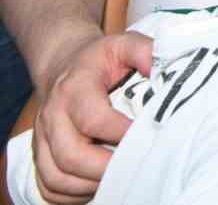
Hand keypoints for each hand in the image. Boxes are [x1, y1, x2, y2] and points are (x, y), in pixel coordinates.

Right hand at [33, 32, 152, 202]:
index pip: (93, 119)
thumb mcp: (123, 44)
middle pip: (70, 155)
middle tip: (135, 166)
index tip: (146, 137)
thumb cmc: (101, 59)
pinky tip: (96, 185)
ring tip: (119, 177)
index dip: (120, 133)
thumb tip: (161, 68)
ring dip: (89, 185)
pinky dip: (72, 195)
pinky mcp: (40, 155)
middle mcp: (52, 116)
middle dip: (105, 168)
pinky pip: (48, 188)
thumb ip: (144, 51)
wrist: (66, 63)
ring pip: (56, 177)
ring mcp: (43, 139)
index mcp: (75, 88)